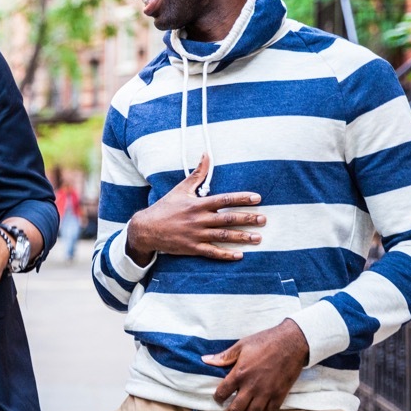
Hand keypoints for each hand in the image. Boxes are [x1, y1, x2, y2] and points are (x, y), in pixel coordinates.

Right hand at [126, 153, 264, 265]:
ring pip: (223, 236)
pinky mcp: (192, 248)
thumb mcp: (181, 189)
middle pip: (227, 219)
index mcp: (197, 204)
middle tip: (263, 219)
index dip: (241, 199)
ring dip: (242, 237)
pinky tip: (239, 255)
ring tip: (258, 238)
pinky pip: (212, 252)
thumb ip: (197, 174)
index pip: (223, 200)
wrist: (147, 229)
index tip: (257, 198)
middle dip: (247, 219)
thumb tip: (206, 155)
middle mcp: (198, 219)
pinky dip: (225, 254)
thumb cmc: (166, 207)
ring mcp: (196, 235)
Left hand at [203, 319, 309, 410]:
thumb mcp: (241, 345)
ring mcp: (267, 392)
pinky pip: (270, 410)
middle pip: (236, 409)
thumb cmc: (265, 342)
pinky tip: (261, 404)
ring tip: (244, 409)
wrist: (291, 343)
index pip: (222, 393)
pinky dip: (264, 410)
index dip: (218, 397)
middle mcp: (252, 386)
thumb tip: (205, 360)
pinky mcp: (280, 394)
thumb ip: (224, 356)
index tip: (218, 397)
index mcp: (240, 373)